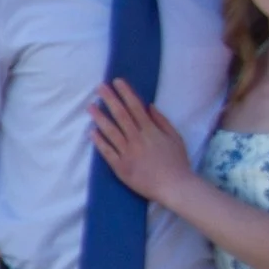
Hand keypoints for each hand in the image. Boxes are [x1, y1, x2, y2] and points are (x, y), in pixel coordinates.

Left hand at [89, 79, 192, 202]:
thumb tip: (149, 106)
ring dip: (100, 117)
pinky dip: (99, 142)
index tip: (117, 81)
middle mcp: (137, 139)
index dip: (125, 93)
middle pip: (120, 115)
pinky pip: (107, 152)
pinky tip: (92, 132)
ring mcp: (127, 153)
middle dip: (110, 99)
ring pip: (111, 131)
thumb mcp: (175, 138)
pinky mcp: (120, 167)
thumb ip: (162, 121)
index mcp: (151, 131)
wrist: (174, 187)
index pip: (135, 107)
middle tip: (99, 87)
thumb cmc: (177, 162)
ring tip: (90, 106)